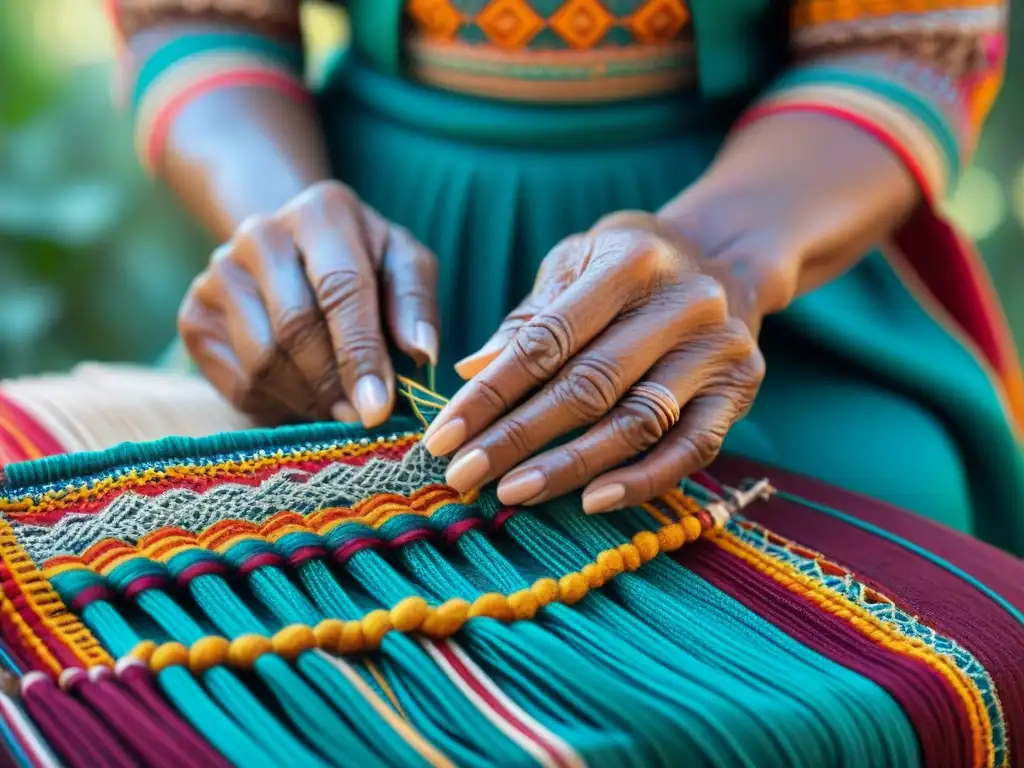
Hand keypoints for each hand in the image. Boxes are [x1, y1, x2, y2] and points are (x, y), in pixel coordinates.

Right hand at [179, 181, 439, 426]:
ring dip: (309, 398)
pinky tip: (303, 394)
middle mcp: (260, 233)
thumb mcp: (402, 264)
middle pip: (296, 328)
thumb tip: (421, 352)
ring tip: (338, 406)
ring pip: (264, 361)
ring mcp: (219, 273)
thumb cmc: (362, 262)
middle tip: (361, 418)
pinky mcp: (194, 315)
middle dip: (334, 383)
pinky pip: (240, 382)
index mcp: (321, 213)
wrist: (292, 247)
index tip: (378, 408)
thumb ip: (415, 303)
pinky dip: (279, 403)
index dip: (359, 354)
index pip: (341, 290)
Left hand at [422, 211, 764, 513]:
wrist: (723, 259)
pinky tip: (591, 501)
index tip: (443, 437)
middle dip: (516, 438)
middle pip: (587, 387)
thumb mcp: (576, 264)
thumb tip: (471, 371)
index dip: (490, 394)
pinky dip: (641, 481)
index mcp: (629, 262)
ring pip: (635, 423)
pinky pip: (691, 450)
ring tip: (511, 494)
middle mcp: (682, 304)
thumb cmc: (629, 266)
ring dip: (568, 467)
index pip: (546, 341)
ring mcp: (716, 350)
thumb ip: (528, 318)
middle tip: (463, 476)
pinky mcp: (739, 390)